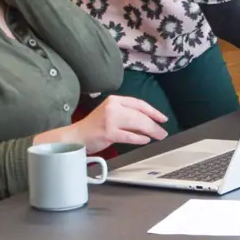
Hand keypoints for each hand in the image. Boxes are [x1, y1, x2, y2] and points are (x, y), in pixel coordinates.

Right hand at [36, 95, 168, 151]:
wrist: (76, 136)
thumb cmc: (94, 127)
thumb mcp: (111, 114)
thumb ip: (127, 115)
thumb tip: (148, 123)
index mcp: (114, 100)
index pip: (139, 103)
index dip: (153, 111)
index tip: (163, 118)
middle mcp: (113, 107)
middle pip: (140, 114)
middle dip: (154, 124)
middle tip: (163, 131)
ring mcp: (110, 120)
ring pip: (137, 123)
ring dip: (151, 131)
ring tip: (158, 136)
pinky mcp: (108, 133)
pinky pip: (129, 136)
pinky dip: (139, 138)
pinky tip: (145, 140)